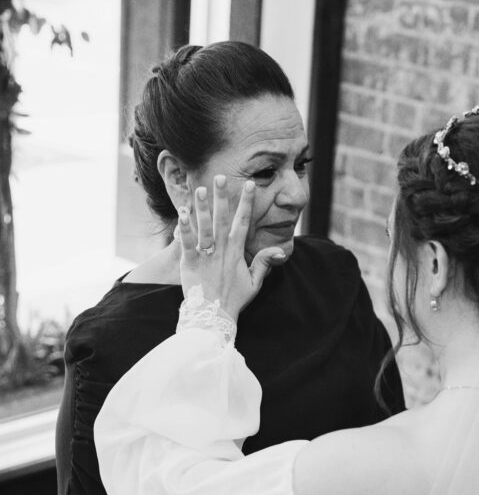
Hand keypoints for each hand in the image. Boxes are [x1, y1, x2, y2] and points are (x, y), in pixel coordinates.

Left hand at [177, 177, 286, 320]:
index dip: (246, 202)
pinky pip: (187, 242)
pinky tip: (182, 212)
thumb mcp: (254, 283)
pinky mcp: (190, 262)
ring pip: (204, 227)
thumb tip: (279, 250)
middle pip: (223, 218)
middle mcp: (222, 250)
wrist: (213, 317)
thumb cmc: (233, 300)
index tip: (249, 184)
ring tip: (199, 189)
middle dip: (222, 196)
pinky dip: (184, 227)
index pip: (243, 222)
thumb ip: (264, 264)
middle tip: (220, 177)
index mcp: (237, 252)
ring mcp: (206, 256)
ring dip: (201, 207)